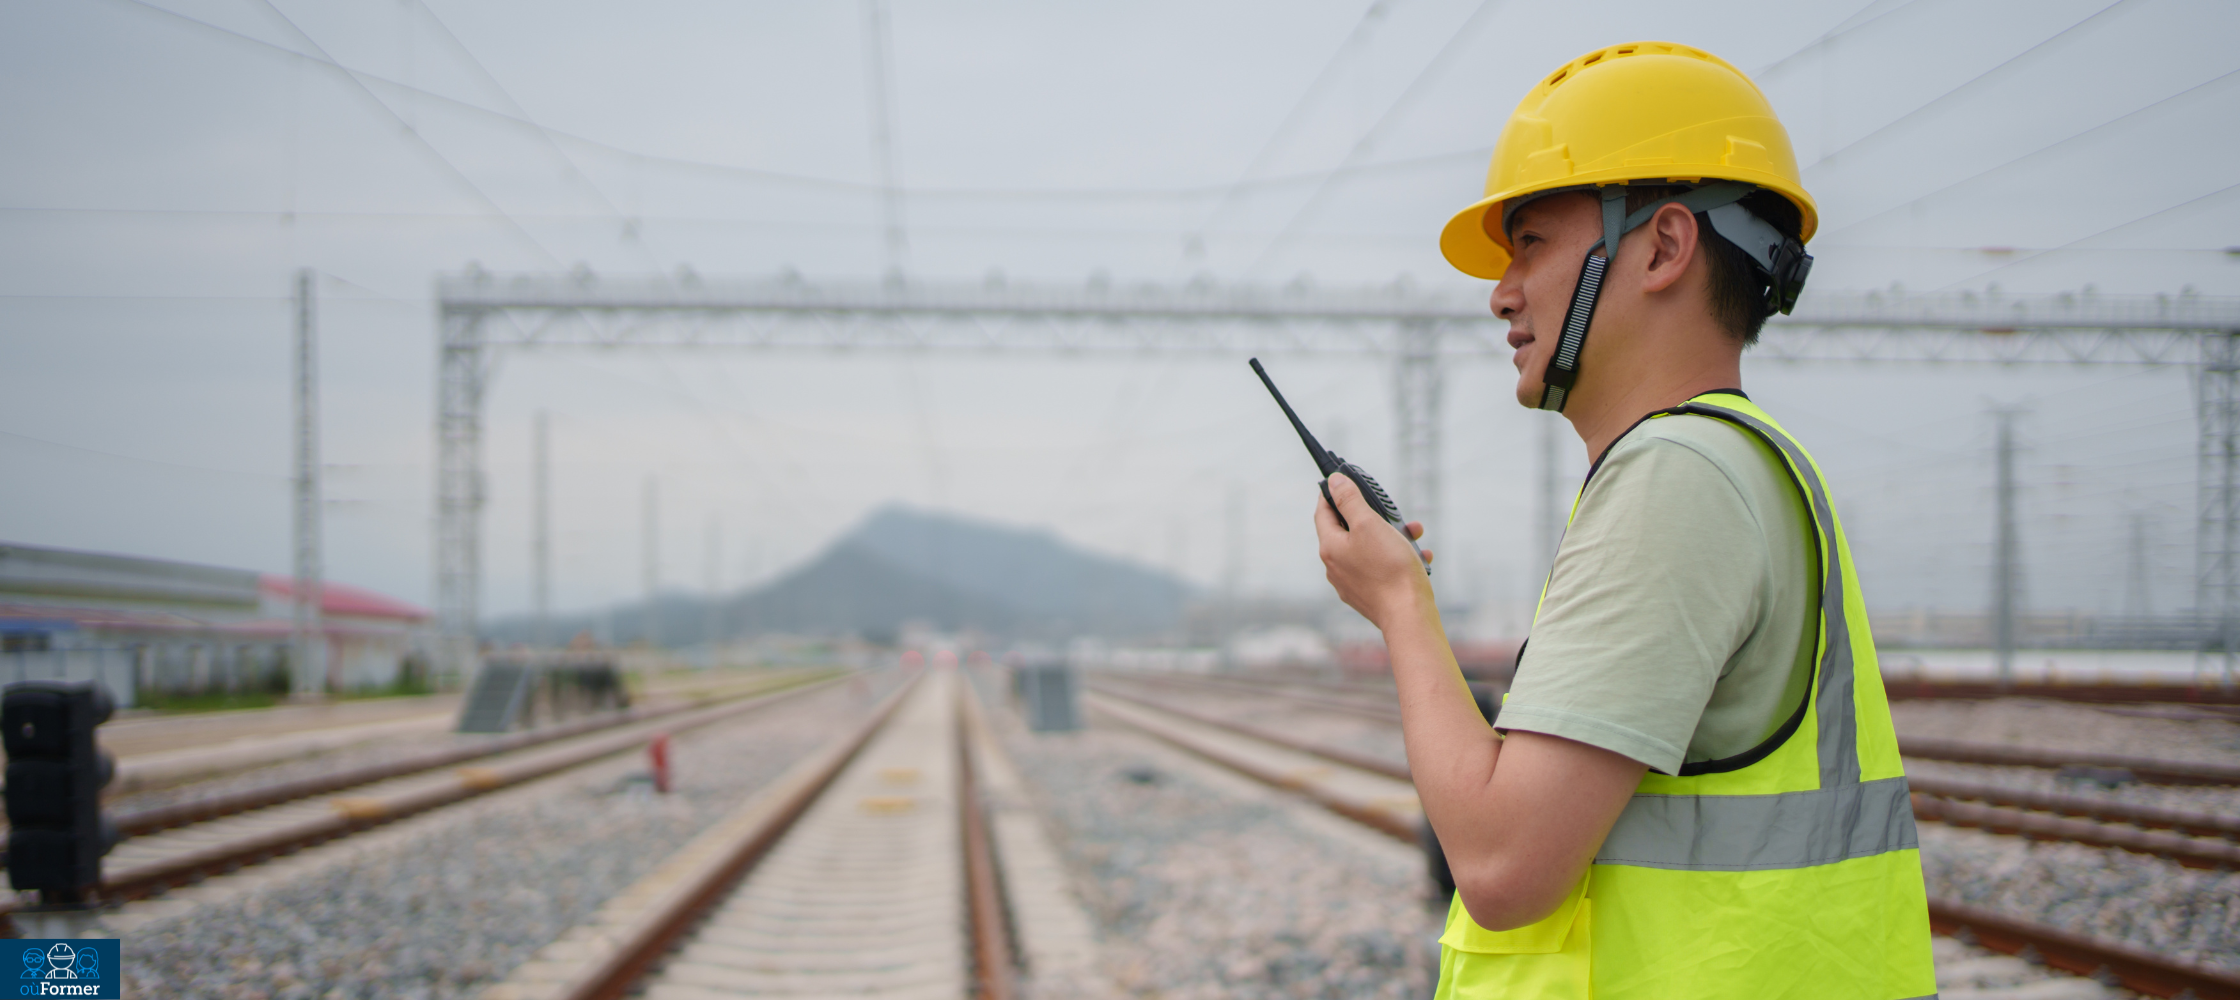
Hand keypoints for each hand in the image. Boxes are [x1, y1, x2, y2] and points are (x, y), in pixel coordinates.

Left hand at [1314, 472, 1434, 629]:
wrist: (1409, 616)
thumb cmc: (1390, 569)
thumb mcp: (1369, 524)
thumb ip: (1350, 500)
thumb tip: (1334, 482)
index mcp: (1330, 549)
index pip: (1323, 513)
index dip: (1331, 495)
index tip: (1342, 483)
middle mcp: (1336, 568)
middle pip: (1349, 531)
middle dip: (1373, 517)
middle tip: (1390, 511)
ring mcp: (1352, 584)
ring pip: (1370, 550)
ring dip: (1392, 537)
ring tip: (1413, 533)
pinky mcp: (1370, 597)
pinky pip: (1382, 569)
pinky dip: (1398, 558)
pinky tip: (1420, 557)